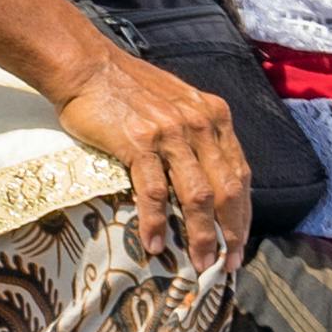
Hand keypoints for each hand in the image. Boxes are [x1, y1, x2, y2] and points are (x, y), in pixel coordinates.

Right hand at [55, 54, 250, 269]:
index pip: (240, 173)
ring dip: (199, 235)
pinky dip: (157, 222)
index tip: (239, 242)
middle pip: (226, 189)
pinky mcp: (139, 143)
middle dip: (230, 232)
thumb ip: (197, 135)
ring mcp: (170, 134)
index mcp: (213, 117)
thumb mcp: (178, 104)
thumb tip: (207, 178)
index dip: (243, 212)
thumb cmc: (129, 88)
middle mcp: (199, 124)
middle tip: (227, 263)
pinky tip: (155, 245)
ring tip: (198, 263)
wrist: (88, 67)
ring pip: (197, 195)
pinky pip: (155, 191)